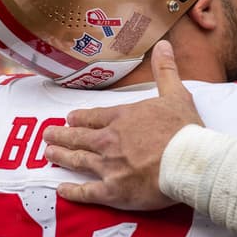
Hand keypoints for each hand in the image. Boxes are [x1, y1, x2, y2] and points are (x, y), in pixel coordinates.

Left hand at [44, 40, 203, 209]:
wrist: (189, 161)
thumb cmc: (184, 130)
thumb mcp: (177, 94)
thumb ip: (166, 70)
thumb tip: (163, 44)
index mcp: (123, 118)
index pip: (94, 117)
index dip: (80, 118)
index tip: (70, 119)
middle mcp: (110, 140)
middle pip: (79, 137)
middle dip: (62, 136)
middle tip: (48, 135)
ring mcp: (109, 166)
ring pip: (78, 160)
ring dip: (62, 157)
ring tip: (49, 154)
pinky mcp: (114, 191)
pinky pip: (87, 192)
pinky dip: (73, 191)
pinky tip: (61, 189)